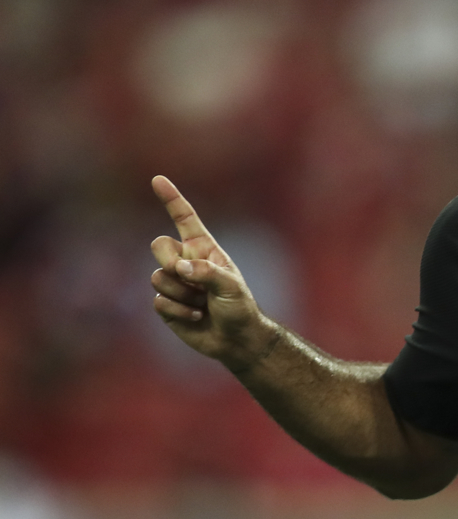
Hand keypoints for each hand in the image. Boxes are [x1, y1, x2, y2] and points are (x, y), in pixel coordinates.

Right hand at [149, 176, 277, 372]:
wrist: (235, 340)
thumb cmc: (239, 308)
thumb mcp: (232, 286)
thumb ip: (207, 273)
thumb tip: (178, 268)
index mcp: (203, 248)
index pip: (184, 218)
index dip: (171, 199)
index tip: (158, 179)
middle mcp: (185, 261)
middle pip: (158, 245)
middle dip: (171, 260)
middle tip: (193, 278)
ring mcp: (173, 282)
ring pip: (158, 276)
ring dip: (182, 293)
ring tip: (203, 303)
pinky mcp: (165, 304)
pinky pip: (159, 301)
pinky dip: (179, 311)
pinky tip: (196, 317)